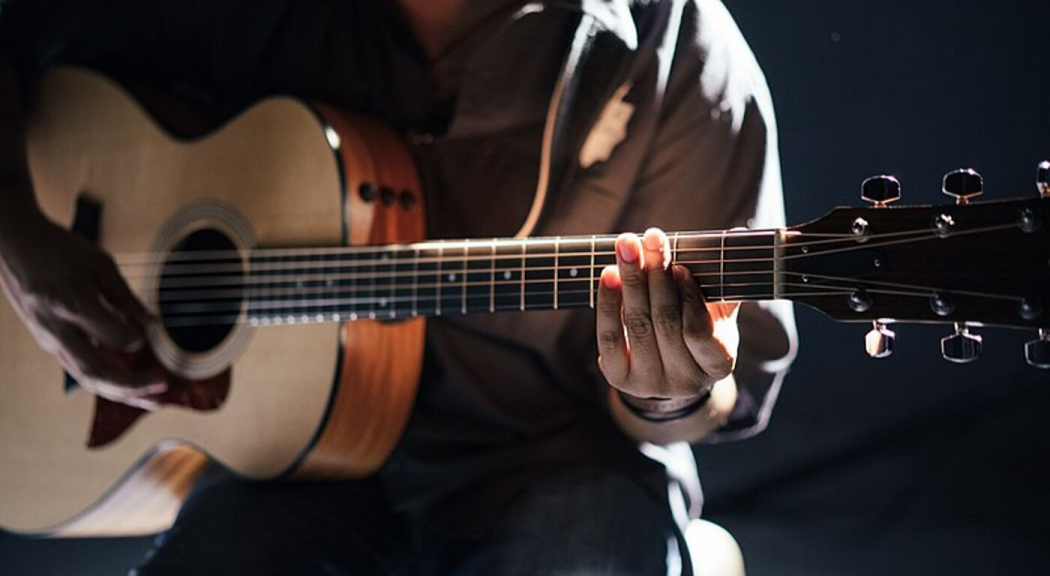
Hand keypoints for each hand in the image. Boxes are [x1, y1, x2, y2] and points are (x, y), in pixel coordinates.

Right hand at [0, 208, 165, 409]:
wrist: (12, 243)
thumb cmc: (59, 248)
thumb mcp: (99, 263)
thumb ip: (127, 298)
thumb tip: (154, 327)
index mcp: (72, 304)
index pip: (115, 337)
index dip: (138, 338)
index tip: (152, 332)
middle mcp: (57, 329)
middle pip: (97, 372)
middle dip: (133, 386)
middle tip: (164, 385)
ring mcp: (49, 339)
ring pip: (87, 378)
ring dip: (122, 393)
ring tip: (153, 400)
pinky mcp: (48, 342)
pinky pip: (79, 369)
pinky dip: (107, 382)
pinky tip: (130, 387)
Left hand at [596, 228, 739, 405]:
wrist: (667, 367)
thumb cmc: (697, 328)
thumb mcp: (717, 310)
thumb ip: (724, 278)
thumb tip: (739, 233)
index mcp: (717, 363)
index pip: (700, 331)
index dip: (689, 298)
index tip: (680, 267)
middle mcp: (685, 381)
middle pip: (665, 322)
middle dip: (656, 275)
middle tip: (651, 238)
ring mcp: (650, 383)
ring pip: (637, 325)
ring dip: (631, 280)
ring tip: (627, 246)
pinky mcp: (619, 378)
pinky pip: (610, 337)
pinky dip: (608, 303)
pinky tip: (609, 274)